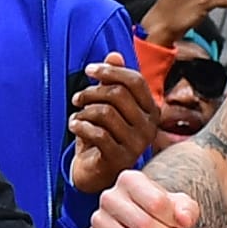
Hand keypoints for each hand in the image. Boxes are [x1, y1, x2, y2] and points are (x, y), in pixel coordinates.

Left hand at [68, 52, 159, 192]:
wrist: (98, 173)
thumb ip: (113, 81)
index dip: (110, 71)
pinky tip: (74, 127)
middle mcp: (149, 127)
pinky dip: (80, 126)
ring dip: (84, 111)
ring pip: (105, 113)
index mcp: (152, 110)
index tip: (89, 70)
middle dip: (91, 92)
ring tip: (76, 116)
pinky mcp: (119, 159)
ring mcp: (136, 145)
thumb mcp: (109, 106)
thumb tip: (114, 54)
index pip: (135, 81)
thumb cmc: (105, 135)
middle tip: (77, 98)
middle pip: (118, 94)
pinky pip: (96, 133)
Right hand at [86, 166, 202, 227]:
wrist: (141, 219)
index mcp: (130, 179)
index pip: (157, 203)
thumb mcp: (180, 205)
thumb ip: (187, 209)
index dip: (174, 220)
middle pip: (144, 226)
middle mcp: (109, 197)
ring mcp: (97, 219)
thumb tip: (184, 219)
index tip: (178, 224)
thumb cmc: (162, 211)